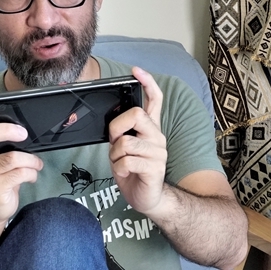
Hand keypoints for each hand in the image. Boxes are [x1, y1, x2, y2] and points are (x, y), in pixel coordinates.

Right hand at [0, 86, 42, 224]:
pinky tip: (31, 176)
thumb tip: (25, 127)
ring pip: (11, 158)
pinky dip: (32, 173)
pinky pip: (20, 174)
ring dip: (31, 160)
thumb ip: (5, 142)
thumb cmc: (0, 177)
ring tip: (36, 164)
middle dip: (6, 131)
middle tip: (23, 134)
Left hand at [108, 67, 167, 215]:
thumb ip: (122, 133)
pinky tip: (126, 173)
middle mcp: (157, 137)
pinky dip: (120, 169)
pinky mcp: (155, 168)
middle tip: (114, 142)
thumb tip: (112, 123)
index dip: (147, 83)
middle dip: (116, 127)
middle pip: (136, 115)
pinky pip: (127, 161)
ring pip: (126, 142)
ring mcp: (158, 152)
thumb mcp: (124, 148)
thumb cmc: (134, 172)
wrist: (147, 198)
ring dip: (115, 156)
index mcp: (150, 129)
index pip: (154, 100)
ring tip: (121, 164)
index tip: (136, 71)